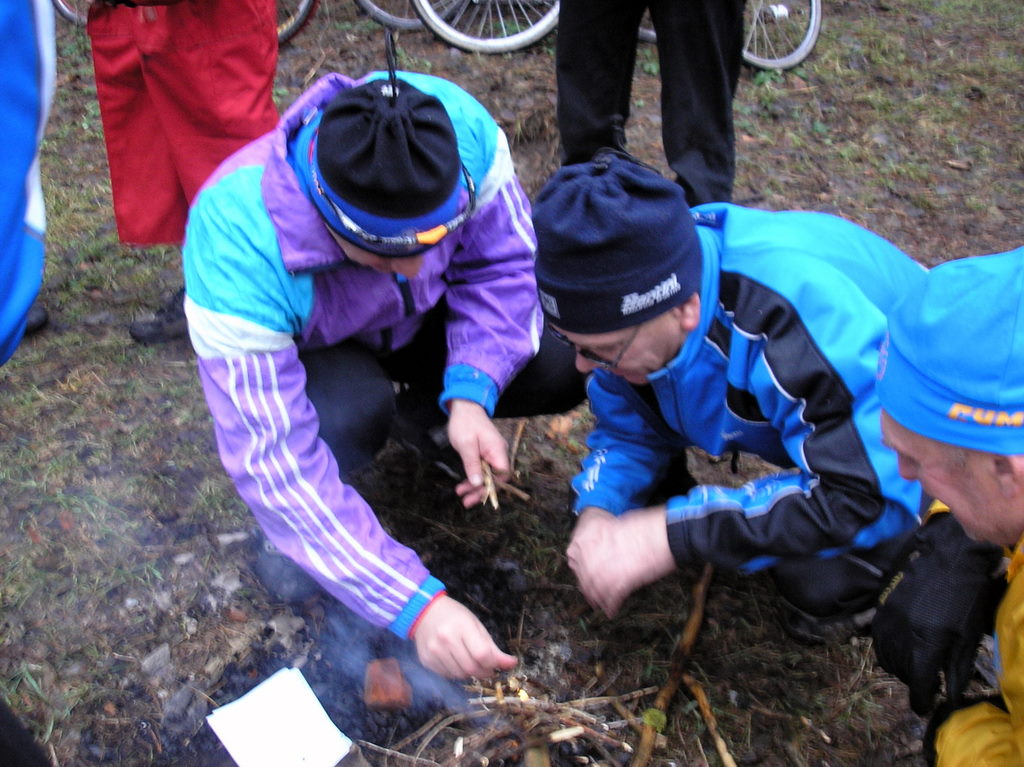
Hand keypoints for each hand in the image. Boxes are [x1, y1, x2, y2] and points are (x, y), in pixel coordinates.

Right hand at [411, 595, 516, 678]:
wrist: (425, 612)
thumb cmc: (455, 617)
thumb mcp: (477, 626)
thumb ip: (493, 647)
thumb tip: (512, 664)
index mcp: (461, 626)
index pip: (482, 654)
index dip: (493, 663)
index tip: (497, 664)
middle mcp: (445, 639)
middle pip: (471, 668)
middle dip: (484, 671)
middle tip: (487, 667)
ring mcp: (434, 651)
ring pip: (460, 675)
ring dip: (471, 673)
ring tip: (472, 662)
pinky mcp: (426, 661)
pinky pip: (448, 676)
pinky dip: (457, 673)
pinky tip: (457, 662)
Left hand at [447, 399, 509, 507]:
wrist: (465, 407)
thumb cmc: (465, 423)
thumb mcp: (466, 444)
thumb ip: (472, 464)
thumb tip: (478, 484)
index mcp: (498, 450)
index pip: (503, 474)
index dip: (492, 487)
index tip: (478, 495)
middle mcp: (499, 453)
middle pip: (495, 478)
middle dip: (481, 491)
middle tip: (466, 502)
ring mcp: (493, 453)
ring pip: (488, 475)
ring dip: (475, 486)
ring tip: (461, 495)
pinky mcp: (486, 454)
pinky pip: (483, 470)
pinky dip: (474, 478)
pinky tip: (463, 485)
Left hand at [566, 506, 675, 617]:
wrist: (663, 533)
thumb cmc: (645, 526)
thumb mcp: (615, 526)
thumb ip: (602, 541)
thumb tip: (600, 550)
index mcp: (588, 538)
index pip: (575, 558)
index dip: (579, 569)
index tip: (583, 574)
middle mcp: (591, 555)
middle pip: (584, 576)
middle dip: (587, 587)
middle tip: (591, 595)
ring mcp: (605, 570)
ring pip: (595, 591)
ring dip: (598, 599)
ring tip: (601, 605)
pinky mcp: (620, 583)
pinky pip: (611, 599)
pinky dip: (611, 606)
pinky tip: (612, 610)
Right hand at [871, 512, 1005, 713]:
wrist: (948, 560)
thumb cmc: (965, 599)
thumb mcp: (967, 637)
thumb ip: (956, 669)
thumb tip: (949, 697)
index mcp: (926, 643)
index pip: (917, 684)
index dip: (920, 700)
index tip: (924, 707)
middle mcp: (903, 634)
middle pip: (900, 672)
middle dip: (912, 682)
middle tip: (928, 681)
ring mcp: (889, 620)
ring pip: (885, 658)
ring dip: (899, 667)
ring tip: (915, 665)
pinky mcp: (883, 608)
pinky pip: (877, 640)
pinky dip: (887, 651)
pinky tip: (901, 649)